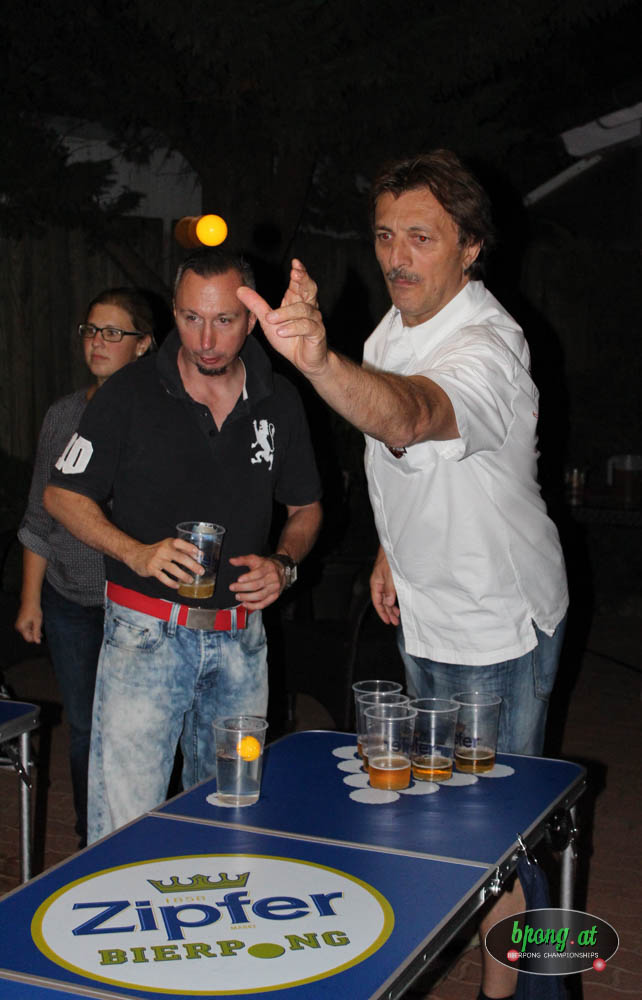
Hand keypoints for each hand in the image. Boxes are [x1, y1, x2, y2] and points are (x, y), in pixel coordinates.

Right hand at [15, 601, 42, 643]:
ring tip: (38, 623)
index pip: (28, 639)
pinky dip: (32, 626)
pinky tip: (36, 622)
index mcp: (22, 627)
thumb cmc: (34, 610)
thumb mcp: (37, 622)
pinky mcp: (21, 622)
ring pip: (28, 631)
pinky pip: (27, 628)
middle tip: (40, 627)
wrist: (30, 600)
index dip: (35, 638)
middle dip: (35, 633)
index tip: (41, 635)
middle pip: (28, 635)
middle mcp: (19, 627)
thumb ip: (37, 632)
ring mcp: (19, 624)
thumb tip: (37, 642)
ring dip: (34, 629)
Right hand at [127, 537, 204, 589]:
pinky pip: (163, 577)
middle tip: (200, 571)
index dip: (190, 548)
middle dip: (192, 565)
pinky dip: (171, 582)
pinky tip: (177, 585)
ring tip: (190, 580)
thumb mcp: (167, 546)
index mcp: (169, 543)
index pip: (180, 543)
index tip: (199, 554)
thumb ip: (181, 550)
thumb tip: (198, 555)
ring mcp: (157, 560)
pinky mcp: (152, 569)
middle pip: (180, 557)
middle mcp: (163, 550)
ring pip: (173, 568)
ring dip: (183, 575)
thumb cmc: (156, 551)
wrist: (136, 555)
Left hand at [229, 554, 285, 609]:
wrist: (280, 570)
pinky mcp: (274, 596)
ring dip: (247, 598)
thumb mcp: (255, 559)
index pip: (258, 573)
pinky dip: (253, 606)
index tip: (238, 579)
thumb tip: (232, 561)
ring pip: (260, 595)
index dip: (248, 577)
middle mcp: (272, 578)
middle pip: (257, 585)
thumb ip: (243, 560)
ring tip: (238, 596)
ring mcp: (274, 588)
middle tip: (233, 588)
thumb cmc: (265, 566)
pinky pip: (264, 604)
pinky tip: (245, 604)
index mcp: (267, 568)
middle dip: (243, 588)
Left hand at [237, 259, 327, 376]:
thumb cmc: (289, 338)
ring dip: (286, 313)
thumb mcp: (268, 321)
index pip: (300, 283)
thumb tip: (240, 289)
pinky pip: (307, 327)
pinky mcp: (317, 334)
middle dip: (304, 280)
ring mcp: (314, 320)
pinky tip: (281, 331)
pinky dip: (293, 328)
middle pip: (310, 289)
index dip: (300, 272)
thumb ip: (256, 304)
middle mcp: (309, 308)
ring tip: (270, 318)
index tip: (295, 263)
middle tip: (296, 273)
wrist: (304, 360)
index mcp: (297, 301)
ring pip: (303, 310)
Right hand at [370, 547, 399, 625]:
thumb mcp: (390, 575)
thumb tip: (388, 603)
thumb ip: (389, 589)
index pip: (377, 602)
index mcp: (376, 583)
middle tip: (395, 621)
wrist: (392, 545)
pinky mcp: (390, 577)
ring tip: (397, 614)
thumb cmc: (389, 557)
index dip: (383, 612)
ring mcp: (384, 580)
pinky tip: (397, 602)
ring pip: (386, 597)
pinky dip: (394, 598)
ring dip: (391, 606)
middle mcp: (379, 582)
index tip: (388, 621)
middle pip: (382, 601)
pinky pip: (390, 591)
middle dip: (388, 612)